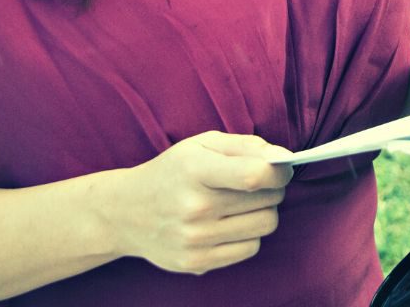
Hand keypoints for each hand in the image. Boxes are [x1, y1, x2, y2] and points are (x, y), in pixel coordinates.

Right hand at [103, 131, 293, 275]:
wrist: (126, 212)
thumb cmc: (173, 171)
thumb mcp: (202, 144)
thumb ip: (246, 145)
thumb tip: (282, 157)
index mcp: (196, 170)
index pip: (254, 175)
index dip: (280, 170)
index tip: (283, 166)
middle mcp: (195, 207)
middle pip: (267, 200)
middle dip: (273, 187)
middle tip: (258, 181)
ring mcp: (195, 239)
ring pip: (265, 225)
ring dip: (265, 210)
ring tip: (245, 202)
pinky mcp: (196, 264)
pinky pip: (250, 248)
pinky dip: (250, 234)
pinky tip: (231, 223)